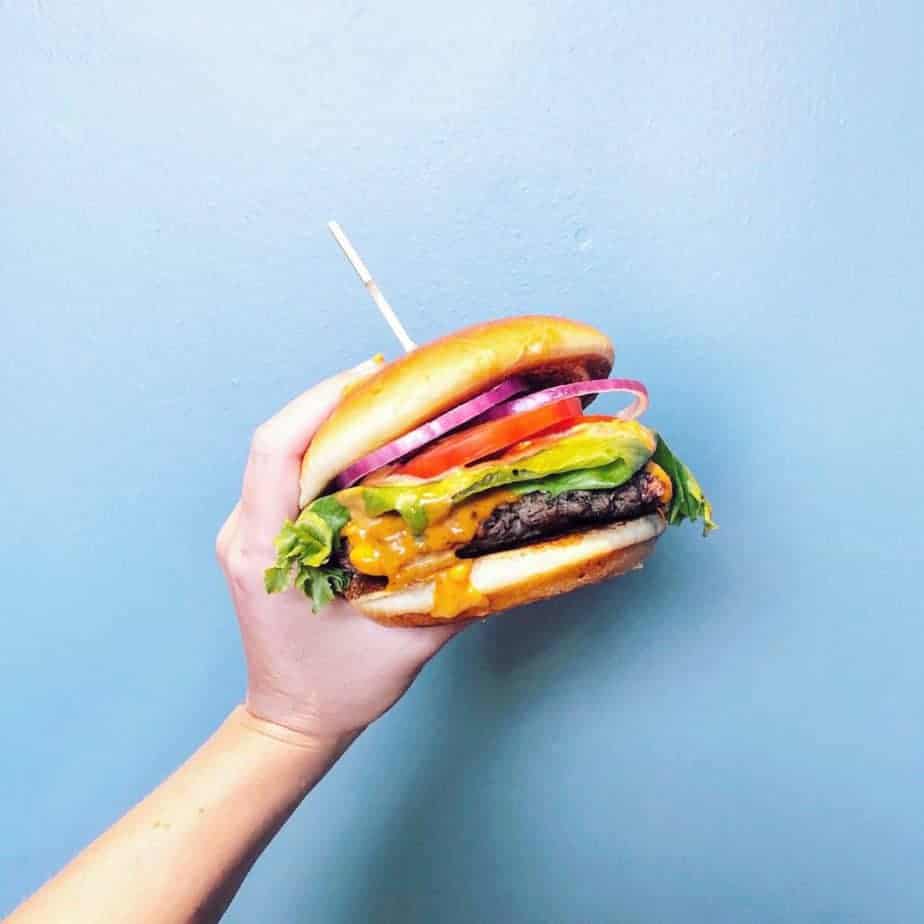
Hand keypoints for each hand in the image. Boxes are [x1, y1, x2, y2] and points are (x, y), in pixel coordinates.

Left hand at [216, 359, 464, 739]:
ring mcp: (249, 531)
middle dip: (336, 402)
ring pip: (283, 452)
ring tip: (390, 407)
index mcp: (268, 553)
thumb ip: (456, 588)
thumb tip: (507, 538)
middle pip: (281, 440)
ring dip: (333, 423)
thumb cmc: (341, 689)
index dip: (320, 402)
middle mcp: (248, 533)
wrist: (294, 719)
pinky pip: (288, 474)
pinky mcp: (263, 535)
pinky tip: (372, 450)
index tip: (372, 377)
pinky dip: (328, 451)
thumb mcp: (407, 641)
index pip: (277, 451)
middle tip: (396, 382)